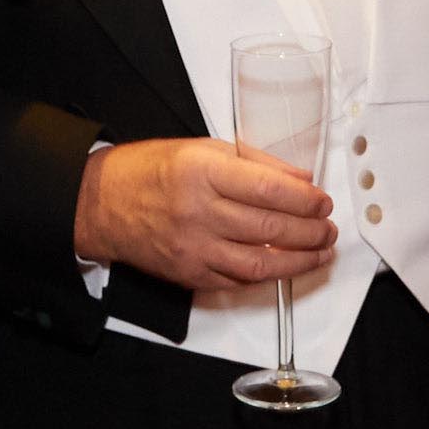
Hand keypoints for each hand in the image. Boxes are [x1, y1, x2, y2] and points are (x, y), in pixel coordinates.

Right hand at [75, 134, 336, 306]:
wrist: (100, 204)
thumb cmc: (148, 171)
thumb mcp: (201, 148)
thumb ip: (254, 162)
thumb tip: (300, 178)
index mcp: (202, 171)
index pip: (271, 189)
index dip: (306, 199)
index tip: (322, 201)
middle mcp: (199, 211)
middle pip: (271, 229)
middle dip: (311, 231)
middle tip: (328, 228)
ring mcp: (194, 247)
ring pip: (261, 264)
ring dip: (300, 260)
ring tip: (320, 250)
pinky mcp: (189, 274)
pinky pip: (238, 280)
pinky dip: (268, 275)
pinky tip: (285, 266)